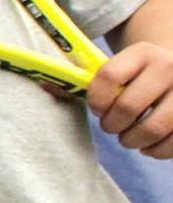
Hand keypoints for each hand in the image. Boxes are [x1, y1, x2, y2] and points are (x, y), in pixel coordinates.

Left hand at [88, 41, 172, 157]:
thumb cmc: (136, 76)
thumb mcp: (116, 69)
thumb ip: (82, 80)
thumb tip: (43, 84)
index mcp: (143, 52)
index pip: (108, 76)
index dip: (95, 99)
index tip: (97, 109)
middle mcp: (170, 66)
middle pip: (128, 107)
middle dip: (112, 125)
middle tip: (111, 127)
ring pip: (151, 128)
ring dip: (132, 140)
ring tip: (128, 137)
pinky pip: (172, 143)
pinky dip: (155, 150)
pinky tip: (149, 144)